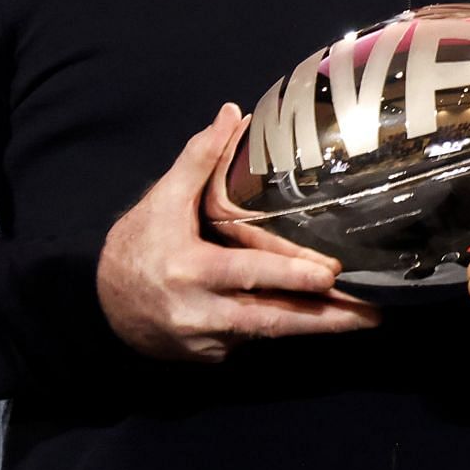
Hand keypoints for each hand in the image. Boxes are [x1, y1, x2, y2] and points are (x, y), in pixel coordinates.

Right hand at [97, 103, 378, 361]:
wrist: (98, 307)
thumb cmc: (136, 246)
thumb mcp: (163, 199)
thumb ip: (199, 158)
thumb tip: (231, 112)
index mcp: (191, 269)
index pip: (249, 274)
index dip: (291, 275)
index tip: (331, 274)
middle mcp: (201, 312)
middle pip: (272, 319)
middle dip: (325, 320)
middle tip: (371, 313)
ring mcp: (206, 340)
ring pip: (269, 334)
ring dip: (317, 329)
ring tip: (364, 320)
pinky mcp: (210, 356)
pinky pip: (252, 341)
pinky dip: (283, 330)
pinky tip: (321, 321)